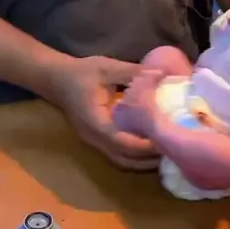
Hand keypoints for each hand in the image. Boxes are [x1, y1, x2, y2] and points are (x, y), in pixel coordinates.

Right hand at [54, 56, 159, 170]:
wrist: (55, 79)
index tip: (166, 139)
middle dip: (149, 159)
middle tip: (173, 148)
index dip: (144, 145)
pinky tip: (151, 143)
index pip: (121, 142)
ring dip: (143, 160)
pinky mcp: (98, 140)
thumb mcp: (105, 68)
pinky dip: (136, 154)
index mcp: (94, 122)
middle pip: (124, 159)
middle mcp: (94, 138)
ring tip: (166, 148)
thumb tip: (161, 73)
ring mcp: (95, 142)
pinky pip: (119, 153)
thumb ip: (132, 72)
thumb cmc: (79, 73)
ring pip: (122, 160)